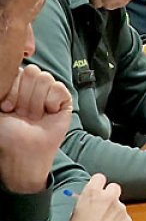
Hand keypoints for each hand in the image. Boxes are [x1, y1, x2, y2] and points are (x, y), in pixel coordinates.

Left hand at [0, 65, 72, 192]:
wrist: (24, 150)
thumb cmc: (7, 134)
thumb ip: (3, 88)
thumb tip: (12, 71)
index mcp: (16, 86)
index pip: (18, 70)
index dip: (13, 89)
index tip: (7, 108)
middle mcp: (33, 87)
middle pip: (32, 72)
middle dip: (25, 96)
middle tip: (22, 114)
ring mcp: (49, 92)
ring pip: (45, 78)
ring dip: (36, 102)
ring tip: (35, 116)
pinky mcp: (64, 100)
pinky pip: (59, 88)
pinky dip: (52, 102)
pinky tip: (49, 113)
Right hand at [66, 174, 130, 220]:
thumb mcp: (74, 212)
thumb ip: (85, 201)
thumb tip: (87, 198)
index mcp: (92, 193)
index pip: (99, 177)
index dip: (98, 184)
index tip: (97, 189)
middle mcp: (109, 197)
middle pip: (114, 188)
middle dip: (109, 195)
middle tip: (103, 206)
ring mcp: (120, 209)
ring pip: (119, 205)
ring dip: (113, 212)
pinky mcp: (127, 220)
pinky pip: (124, 218)